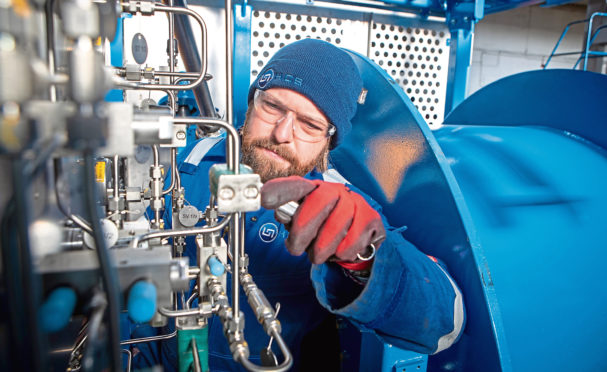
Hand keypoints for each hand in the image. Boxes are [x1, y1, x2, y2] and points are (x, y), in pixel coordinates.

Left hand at [261, 176, 385, 269]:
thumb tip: (280, 213)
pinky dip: (342, 254)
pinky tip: (340, 250)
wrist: (359, 234)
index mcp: (313, 189)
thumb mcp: (303, 221)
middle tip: (296, 249)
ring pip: (335, 229)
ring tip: (320, 253)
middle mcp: (335, 190)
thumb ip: (289, 216)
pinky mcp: (372, 218)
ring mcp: (356, 202)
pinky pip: (352, 243)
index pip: (296, 186)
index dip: (280, 191)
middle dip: (302, 233)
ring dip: (322, 250)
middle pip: (317, 205)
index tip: (264, 198)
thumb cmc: (325, 227)